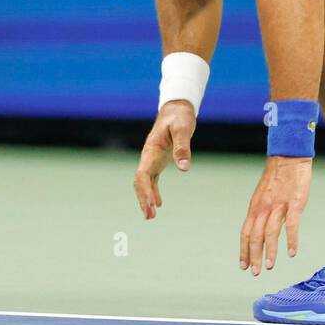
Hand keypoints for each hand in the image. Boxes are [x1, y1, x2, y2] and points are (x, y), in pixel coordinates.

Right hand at [133, 101, 196, 219]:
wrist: (176, 108)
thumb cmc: (179, 117)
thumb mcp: (183, 130)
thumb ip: (182, 148)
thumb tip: (185, 169)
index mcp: (151, 150)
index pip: (143, 174)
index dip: (145, 190)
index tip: (151, 204)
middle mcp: (148, 156)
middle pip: (140, 181)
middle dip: (143, 199)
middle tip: (150, 216)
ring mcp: (152, 158)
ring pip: (144, 182)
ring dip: (146, 198)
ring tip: (151, 216)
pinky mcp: (158, 160)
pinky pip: (152, 178)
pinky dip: (153, 191)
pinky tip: (159, 204)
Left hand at [240, 156, 311, 275]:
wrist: (289, 157)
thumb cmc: (278, 176)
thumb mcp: (263, 194)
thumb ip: (261, 211)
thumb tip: (260, 227)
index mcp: (255, 207)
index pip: (245, 232)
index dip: (244, 250)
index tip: (243, 265)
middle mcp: (263, 208)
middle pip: (255, 236)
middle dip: (254, 256)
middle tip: (255, 272)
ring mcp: (278, 206)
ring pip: (270, 233)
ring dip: (269, 252)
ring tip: (270, 267)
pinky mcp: (294, 204)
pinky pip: (291, 225)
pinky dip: (291, 240)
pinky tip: (292, 252)